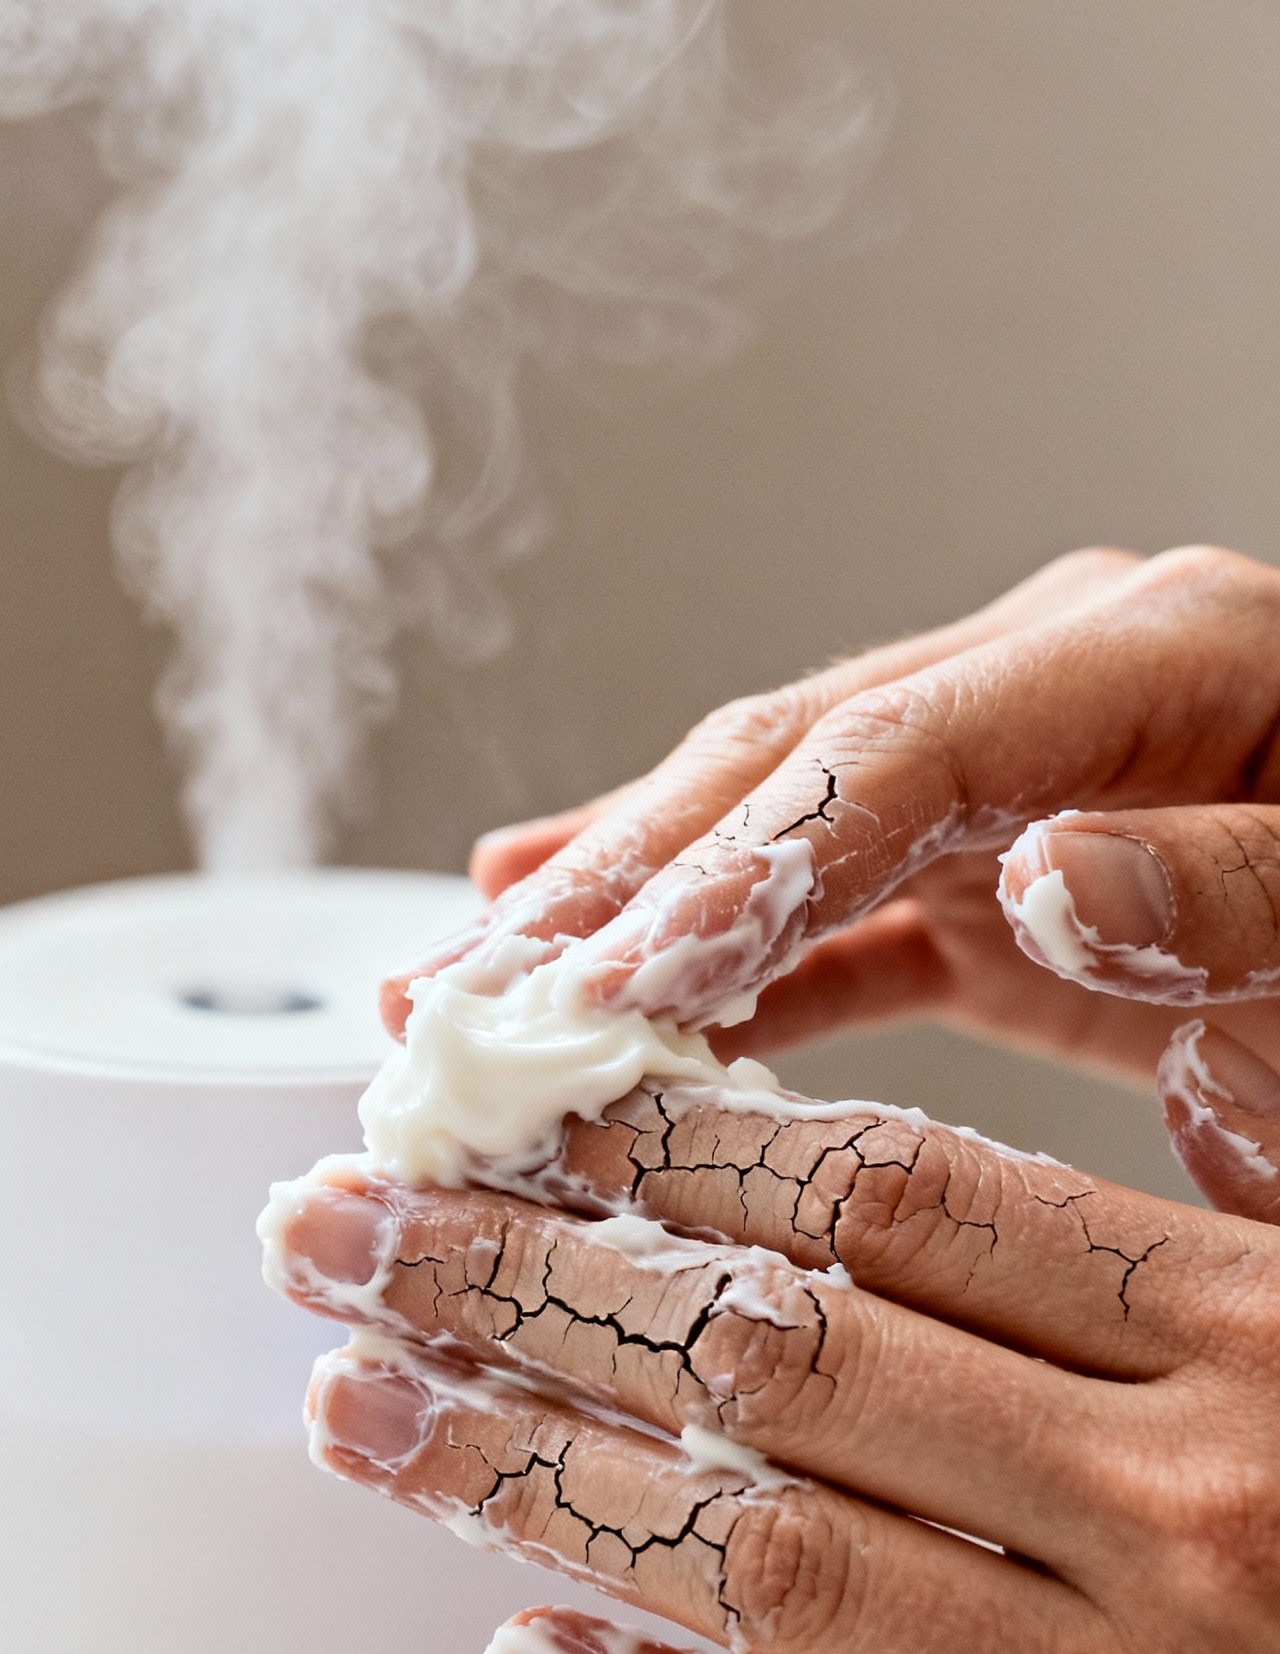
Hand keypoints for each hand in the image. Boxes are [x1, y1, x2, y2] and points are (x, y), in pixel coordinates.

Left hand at [271, 1098, 1279, 1653]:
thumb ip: (1181, 1232)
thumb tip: (878, 1168)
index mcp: (1260, 1332)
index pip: (899, 1199)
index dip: (670, 1145)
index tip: (509, 1107)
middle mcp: (1196, 1510)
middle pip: (782, 1361)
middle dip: (525, 1285)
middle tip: (339, 1227)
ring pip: (777, 1570)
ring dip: (535, 1488)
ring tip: (364, 1413)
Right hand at [383, 544, 1279, 1215]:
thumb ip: (1233, 893)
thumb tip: (1043, 875)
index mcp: (1149, 651)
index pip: (898, 750)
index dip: (744, 860)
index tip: (608, 979)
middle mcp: (1049, 683)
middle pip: (784, 766)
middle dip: (610, 887)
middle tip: (451, 1000)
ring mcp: (1010, 765)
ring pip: (767, 827)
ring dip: (615, 922)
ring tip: (456, 1000)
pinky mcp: (995, 859)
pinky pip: (829, 907)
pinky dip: (715, 961)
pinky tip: (595, 1002)